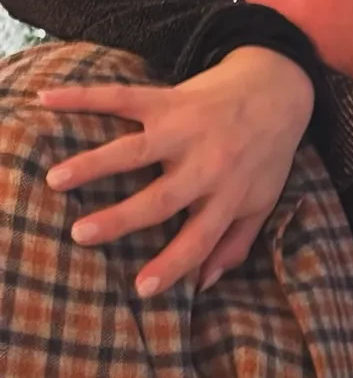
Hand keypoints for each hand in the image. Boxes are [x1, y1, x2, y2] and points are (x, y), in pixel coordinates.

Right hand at [38, 47, 315, 297]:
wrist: (279, 89)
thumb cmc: (266, 154)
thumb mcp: (263, 201)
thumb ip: (236, 243)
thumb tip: (205, 284)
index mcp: (229, 195)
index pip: (200, 238)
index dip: (174, 265)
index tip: (141, 289)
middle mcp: (207, 165)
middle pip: (161, 197)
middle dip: (122, 217)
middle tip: (80, 234)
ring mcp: (185, 130)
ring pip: (137, 149)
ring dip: (95, 163)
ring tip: (57, 179)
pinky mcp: (168, 99)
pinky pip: (123, 97)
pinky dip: (84, 97)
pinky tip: (49, 100)